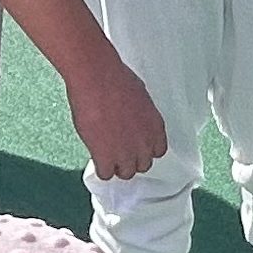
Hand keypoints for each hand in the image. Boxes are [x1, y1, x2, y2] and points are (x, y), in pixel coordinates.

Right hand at [65, 56, 165, 180]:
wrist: (97, 78)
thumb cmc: (115, 78)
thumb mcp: (139, 95)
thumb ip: (140, 114)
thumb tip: (132, 116)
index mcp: (156, 127)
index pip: (158, 151)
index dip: (144, 149)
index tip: (135, 145)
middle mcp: (145, 143)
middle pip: (143, 165)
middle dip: (131, 159)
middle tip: (117, 149)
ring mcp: (126, 152)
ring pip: (126, 173)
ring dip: (116, 165)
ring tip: (106, 154)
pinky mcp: (106, 157)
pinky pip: (106, 174)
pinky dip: (100, 168)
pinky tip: (95, 156)